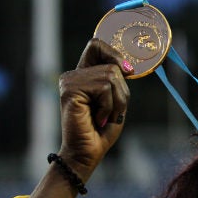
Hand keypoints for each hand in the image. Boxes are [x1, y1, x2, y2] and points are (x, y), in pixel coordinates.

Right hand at [57, 39, 133, 179]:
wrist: (88, 153)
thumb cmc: (103, 130)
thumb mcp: (117, 100)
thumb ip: (118, 80)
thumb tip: (128, 66)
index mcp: (84, 74)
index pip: (96, 45)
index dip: (115, 53)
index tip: (128, 71)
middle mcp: (74, 75)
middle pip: (113, 65)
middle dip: (122, 92)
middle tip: (111, 111)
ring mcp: (69, 81)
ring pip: (111, 76)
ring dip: (116, 101)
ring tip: (103, 116)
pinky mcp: (69, 90)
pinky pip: (104, 88)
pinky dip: (108, 106)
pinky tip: (96, 119)